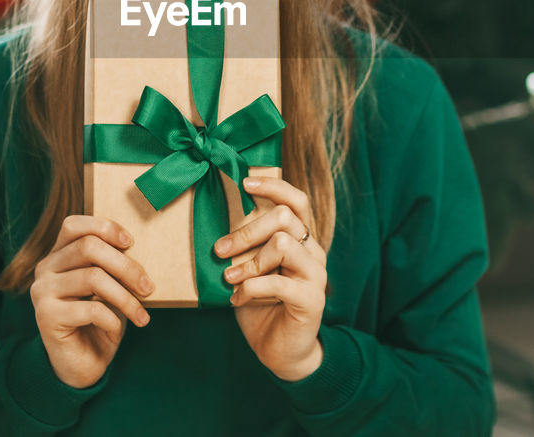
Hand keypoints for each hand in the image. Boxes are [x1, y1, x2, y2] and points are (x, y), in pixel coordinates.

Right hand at [30, 215, 154, 388]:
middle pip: (88, 247)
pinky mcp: (46, 317)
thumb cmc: (100, 320)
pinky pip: (90, 308)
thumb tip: (140, 248)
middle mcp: (45, 269)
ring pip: (92, 277)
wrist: (82, 365)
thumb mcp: (109, 287)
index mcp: (58, 255)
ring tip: (141, 313)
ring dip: (125, 297)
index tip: (131, 243)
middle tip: (148, 287)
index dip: (104, 227)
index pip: (73, 225)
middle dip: (126, 266)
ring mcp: (42, 292)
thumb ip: (112, 265)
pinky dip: (112, 318)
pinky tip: (117, 328)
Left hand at [215, 176, 326, 381]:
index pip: (296, 200)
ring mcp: (315, 274)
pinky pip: (278, 282)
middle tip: (219, 249)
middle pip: (285, 218)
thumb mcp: (249, 267)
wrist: (280, 351)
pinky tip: (238, 298)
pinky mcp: (312, 299)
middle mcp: (313, 251)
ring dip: (249, 261)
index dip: (273, 187)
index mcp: (300, 239)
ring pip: (283, 244)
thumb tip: (217, 214)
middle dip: (246, 231)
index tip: (244, 182)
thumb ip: (246, 244)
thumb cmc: (261, 305)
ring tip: (230, 278)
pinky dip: (251, 288)